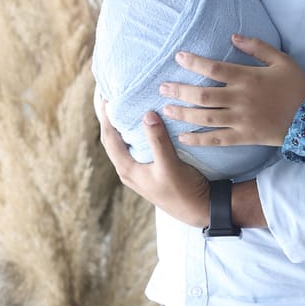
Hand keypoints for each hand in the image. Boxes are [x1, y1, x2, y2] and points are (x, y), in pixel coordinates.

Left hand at [99, 103, 210, 226]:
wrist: (199, 210)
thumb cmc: (183, 190)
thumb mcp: (170, 164)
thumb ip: (158, 140)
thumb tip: (147, 114)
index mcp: (127, 169)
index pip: (109, 138)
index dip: (105, 117)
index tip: (104, 95)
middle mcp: (129, 171)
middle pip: (112, 141)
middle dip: (109, 119)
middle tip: (109, 97)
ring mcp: (139, 173)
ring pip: (123, 145)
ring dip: (121, 127)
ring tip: (123, 108)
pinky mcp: (150, 172)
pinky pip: (136, 149)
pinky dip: (135, 135)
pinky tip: (143, 127)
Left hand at [160, 36, 304, 147]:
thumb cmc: (298, 86)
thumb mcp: (282, 60)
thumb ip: (257, 47)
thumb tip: (233, 36)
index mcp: (248, 78)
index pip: (214, 68)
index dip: (193, 62)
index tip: (178, 57)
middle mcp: (241, 99)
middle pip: (202, 95)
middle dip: (179, 91)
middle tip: (162, 88)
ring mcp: (241, 120)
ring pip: (205, 117)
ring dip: (183, 113)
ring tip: (166, 109)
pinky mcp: (244, 137)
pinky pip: (217, 139)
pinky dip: (198, 138)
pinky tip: (183, 137)